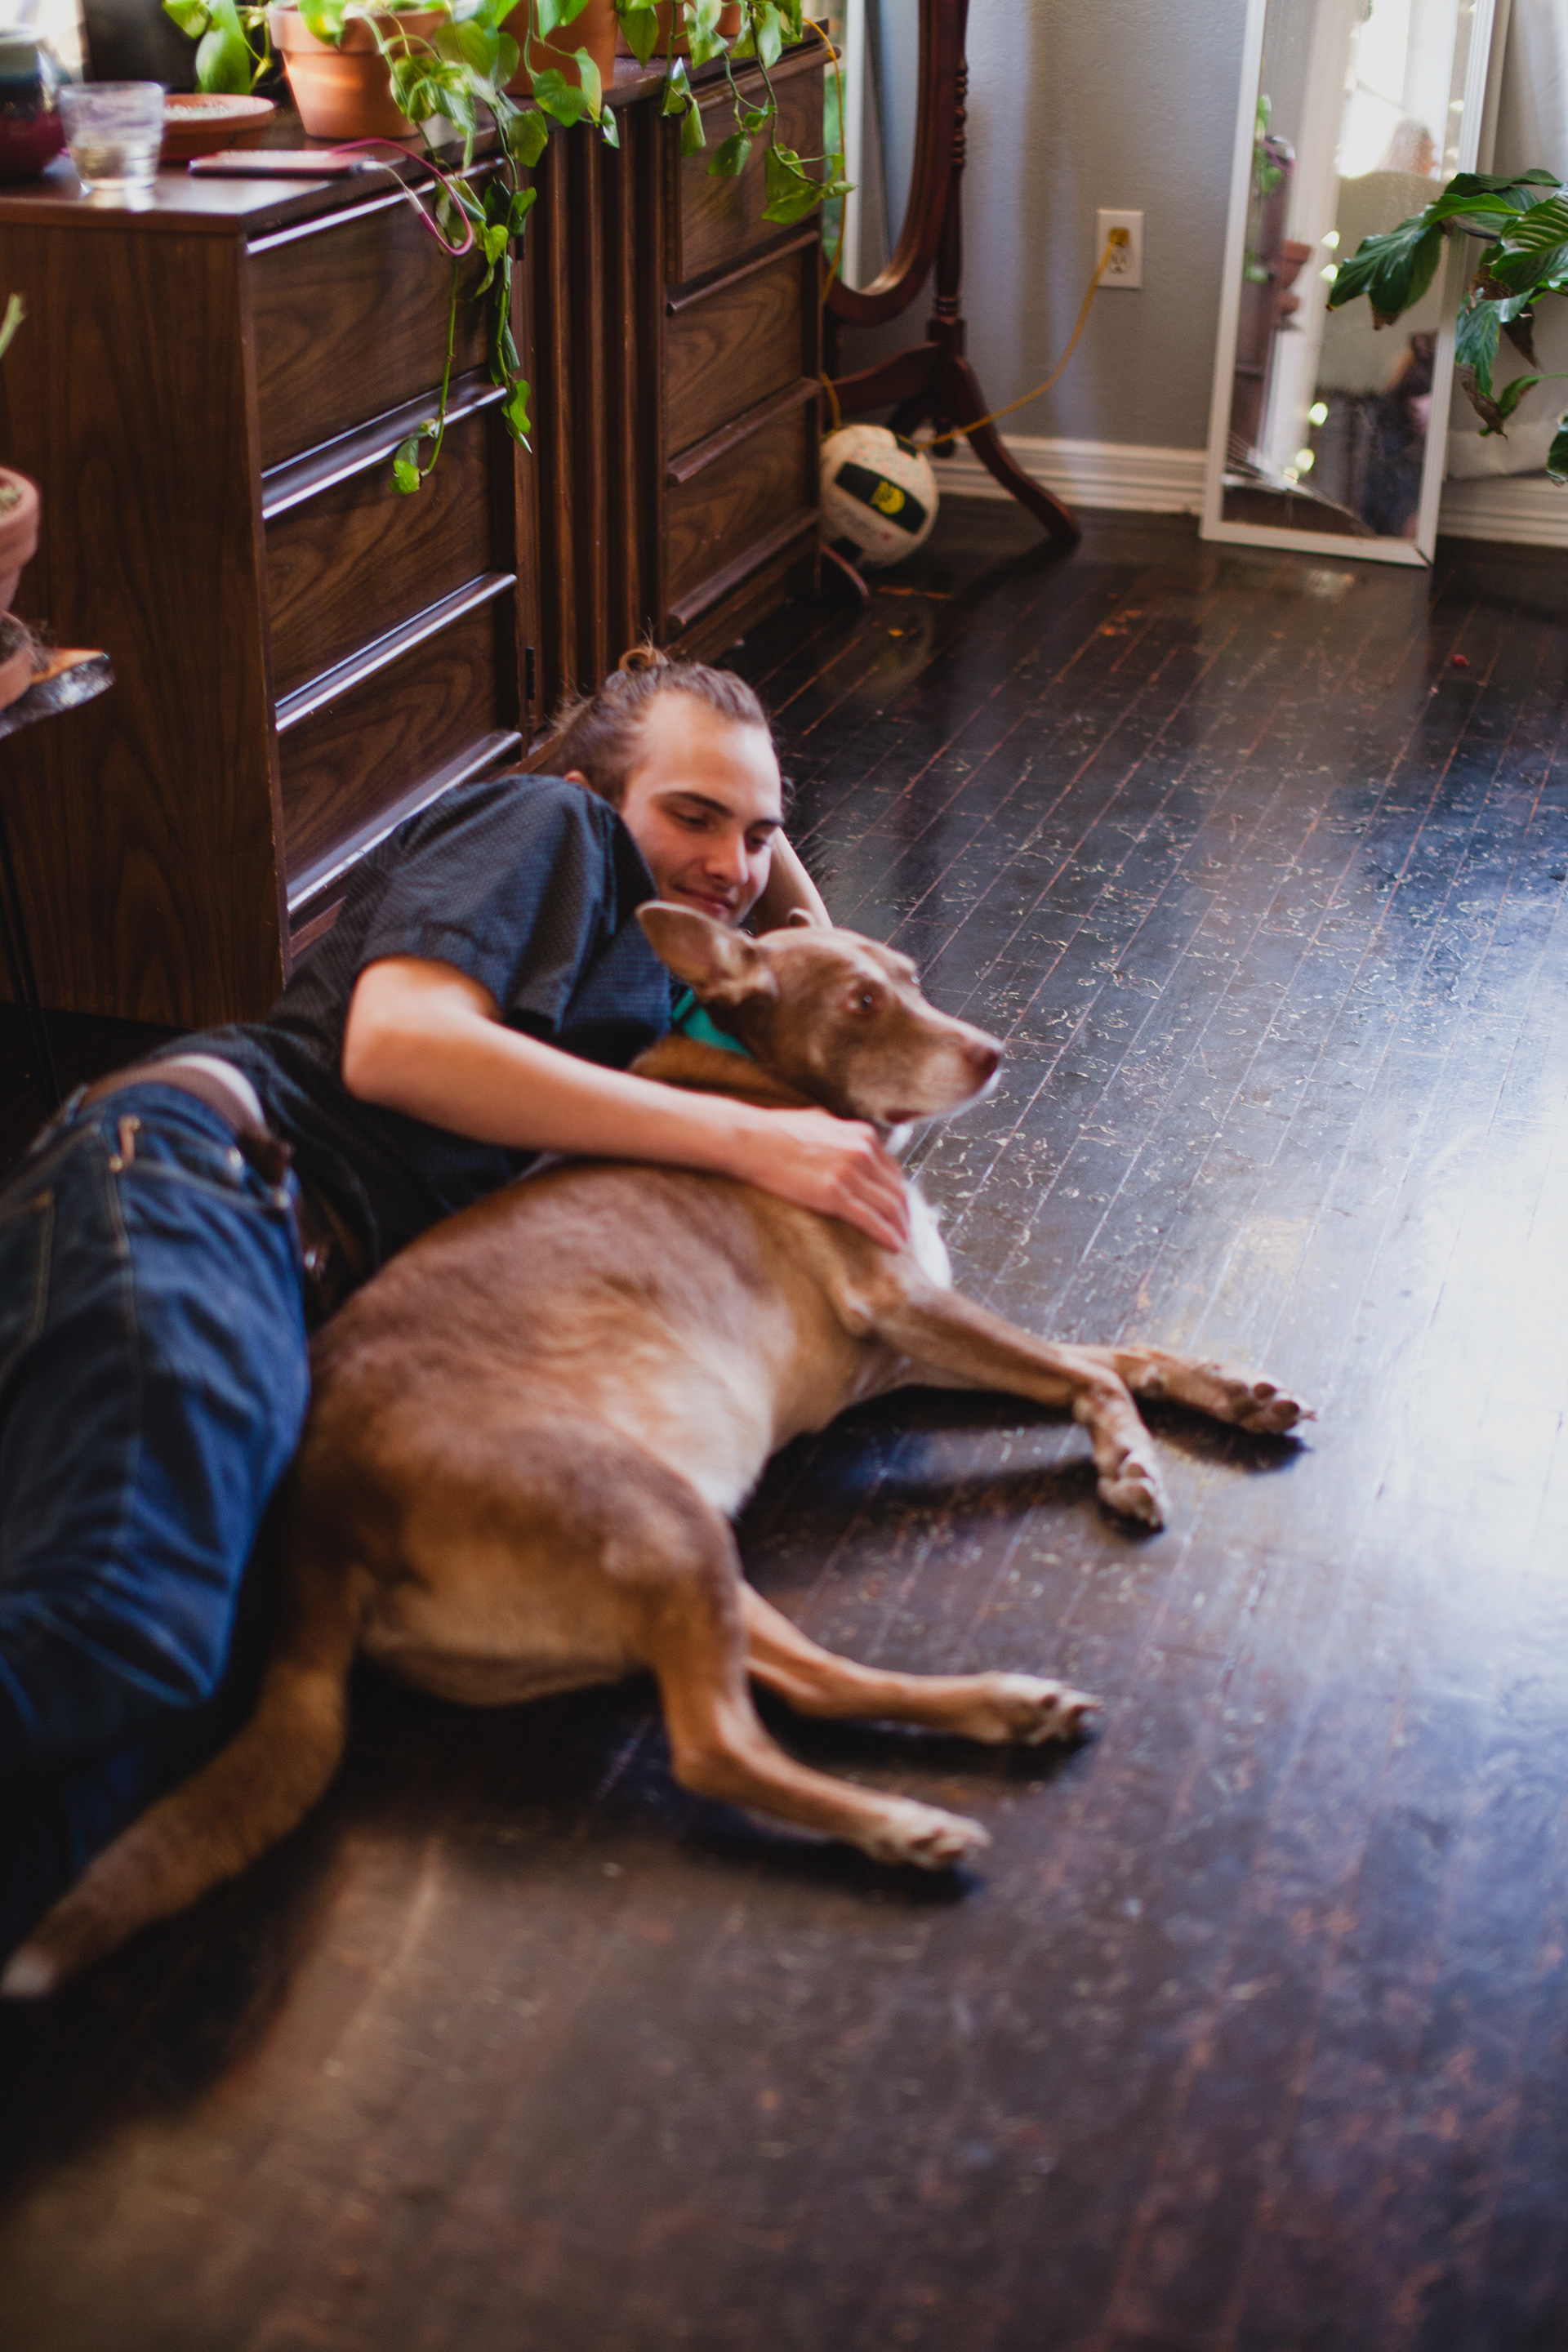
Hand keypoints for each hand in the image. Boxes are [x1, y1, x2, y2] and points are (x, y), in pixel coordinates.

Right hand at [731, 1107, 909, 1250]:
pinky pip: (870, 1219)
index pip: (893, 1170)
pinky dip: (886, 1234)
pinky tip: (894, 1246)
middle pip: (896, 1190)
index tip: (900, 1208)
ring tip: (903, 1242)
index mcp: (861, 1135)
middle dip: (905, 1214)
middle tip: (907, 1230)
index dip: (899, 1193)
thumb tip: (847, 1138)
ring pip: (889, 1206)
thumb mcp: (819, 1121)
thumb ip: (841, 1132)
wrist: (750, 1140)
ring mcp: (850, 1173)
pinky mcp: (834, 1194)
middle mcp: (862, 1151)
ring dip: (900, 1227)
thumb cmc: (776, 1130)